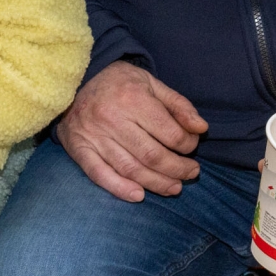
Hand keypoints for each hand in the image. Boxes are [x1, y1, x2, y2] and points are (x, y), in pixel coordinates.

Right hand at [58, 60, 209, 201]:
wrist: (74, 80)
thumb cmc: (118, 83)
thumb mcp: (151, 83)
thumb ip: (178, 105)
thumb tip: (201, 129)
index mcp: (132, 98)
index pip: (170, 133)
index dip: (188, 145)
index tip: (191, 146)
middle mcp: (111, 118)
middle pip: (152, 156)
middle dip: (178, 169)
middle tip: (191, 173)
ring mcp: (93, 136)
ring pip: (130, 169)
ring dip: (157, 183)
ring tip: (174, 187)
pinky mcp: (79, 148)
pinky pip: (99, 174)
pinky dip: (119, 188)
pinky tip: (138, 195)